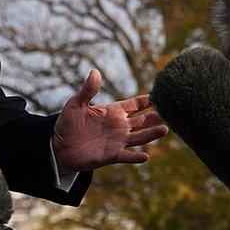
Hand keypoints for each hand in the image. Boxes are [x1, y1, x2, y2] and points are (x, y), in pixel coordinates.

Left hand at [52, 69, 167, 173]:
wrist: (59, 146)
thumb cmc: (67, 123)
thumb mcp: (76, 104)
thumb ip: (88, 90)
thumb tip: (95, 71)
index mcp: (112, 112)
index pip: (135, 105)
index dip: (146, 100)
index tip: (161, 95)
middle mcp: (119, 126)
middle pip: (143, 121)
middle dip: (155, 117)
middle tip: (170, 113)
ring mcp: (117, 141)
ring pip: (140, 137)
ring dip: (151, 134)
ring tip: (165, 129)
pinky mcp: (112, 155)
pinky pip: (127, 156)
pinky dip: (136, 157)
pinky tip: (146, 156)